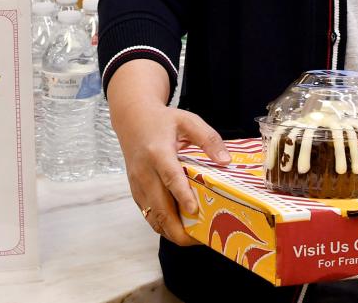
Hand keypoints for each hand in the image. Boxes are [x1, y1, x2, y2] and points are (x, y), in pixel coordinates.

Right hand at [109, 62, 228, 246]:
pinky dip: (163, 225)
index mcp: (158, 152)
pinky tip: (180, 229)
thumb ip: (208, 138)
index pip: (170, 177)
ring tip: (194, 239)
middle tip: (201, 239)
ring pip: (152, 216)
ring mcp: (137, 184)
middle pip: (159, 206)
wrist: (132, 119)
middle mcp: (144, 172)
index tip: (194, 211)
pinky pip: (148, 214)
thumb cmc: (162, 121)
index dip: (181, 195)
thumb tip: (226, 161)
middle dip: (178, 228)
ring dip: (171, 231)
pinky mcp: (135, 192)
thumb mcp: (187, 120)